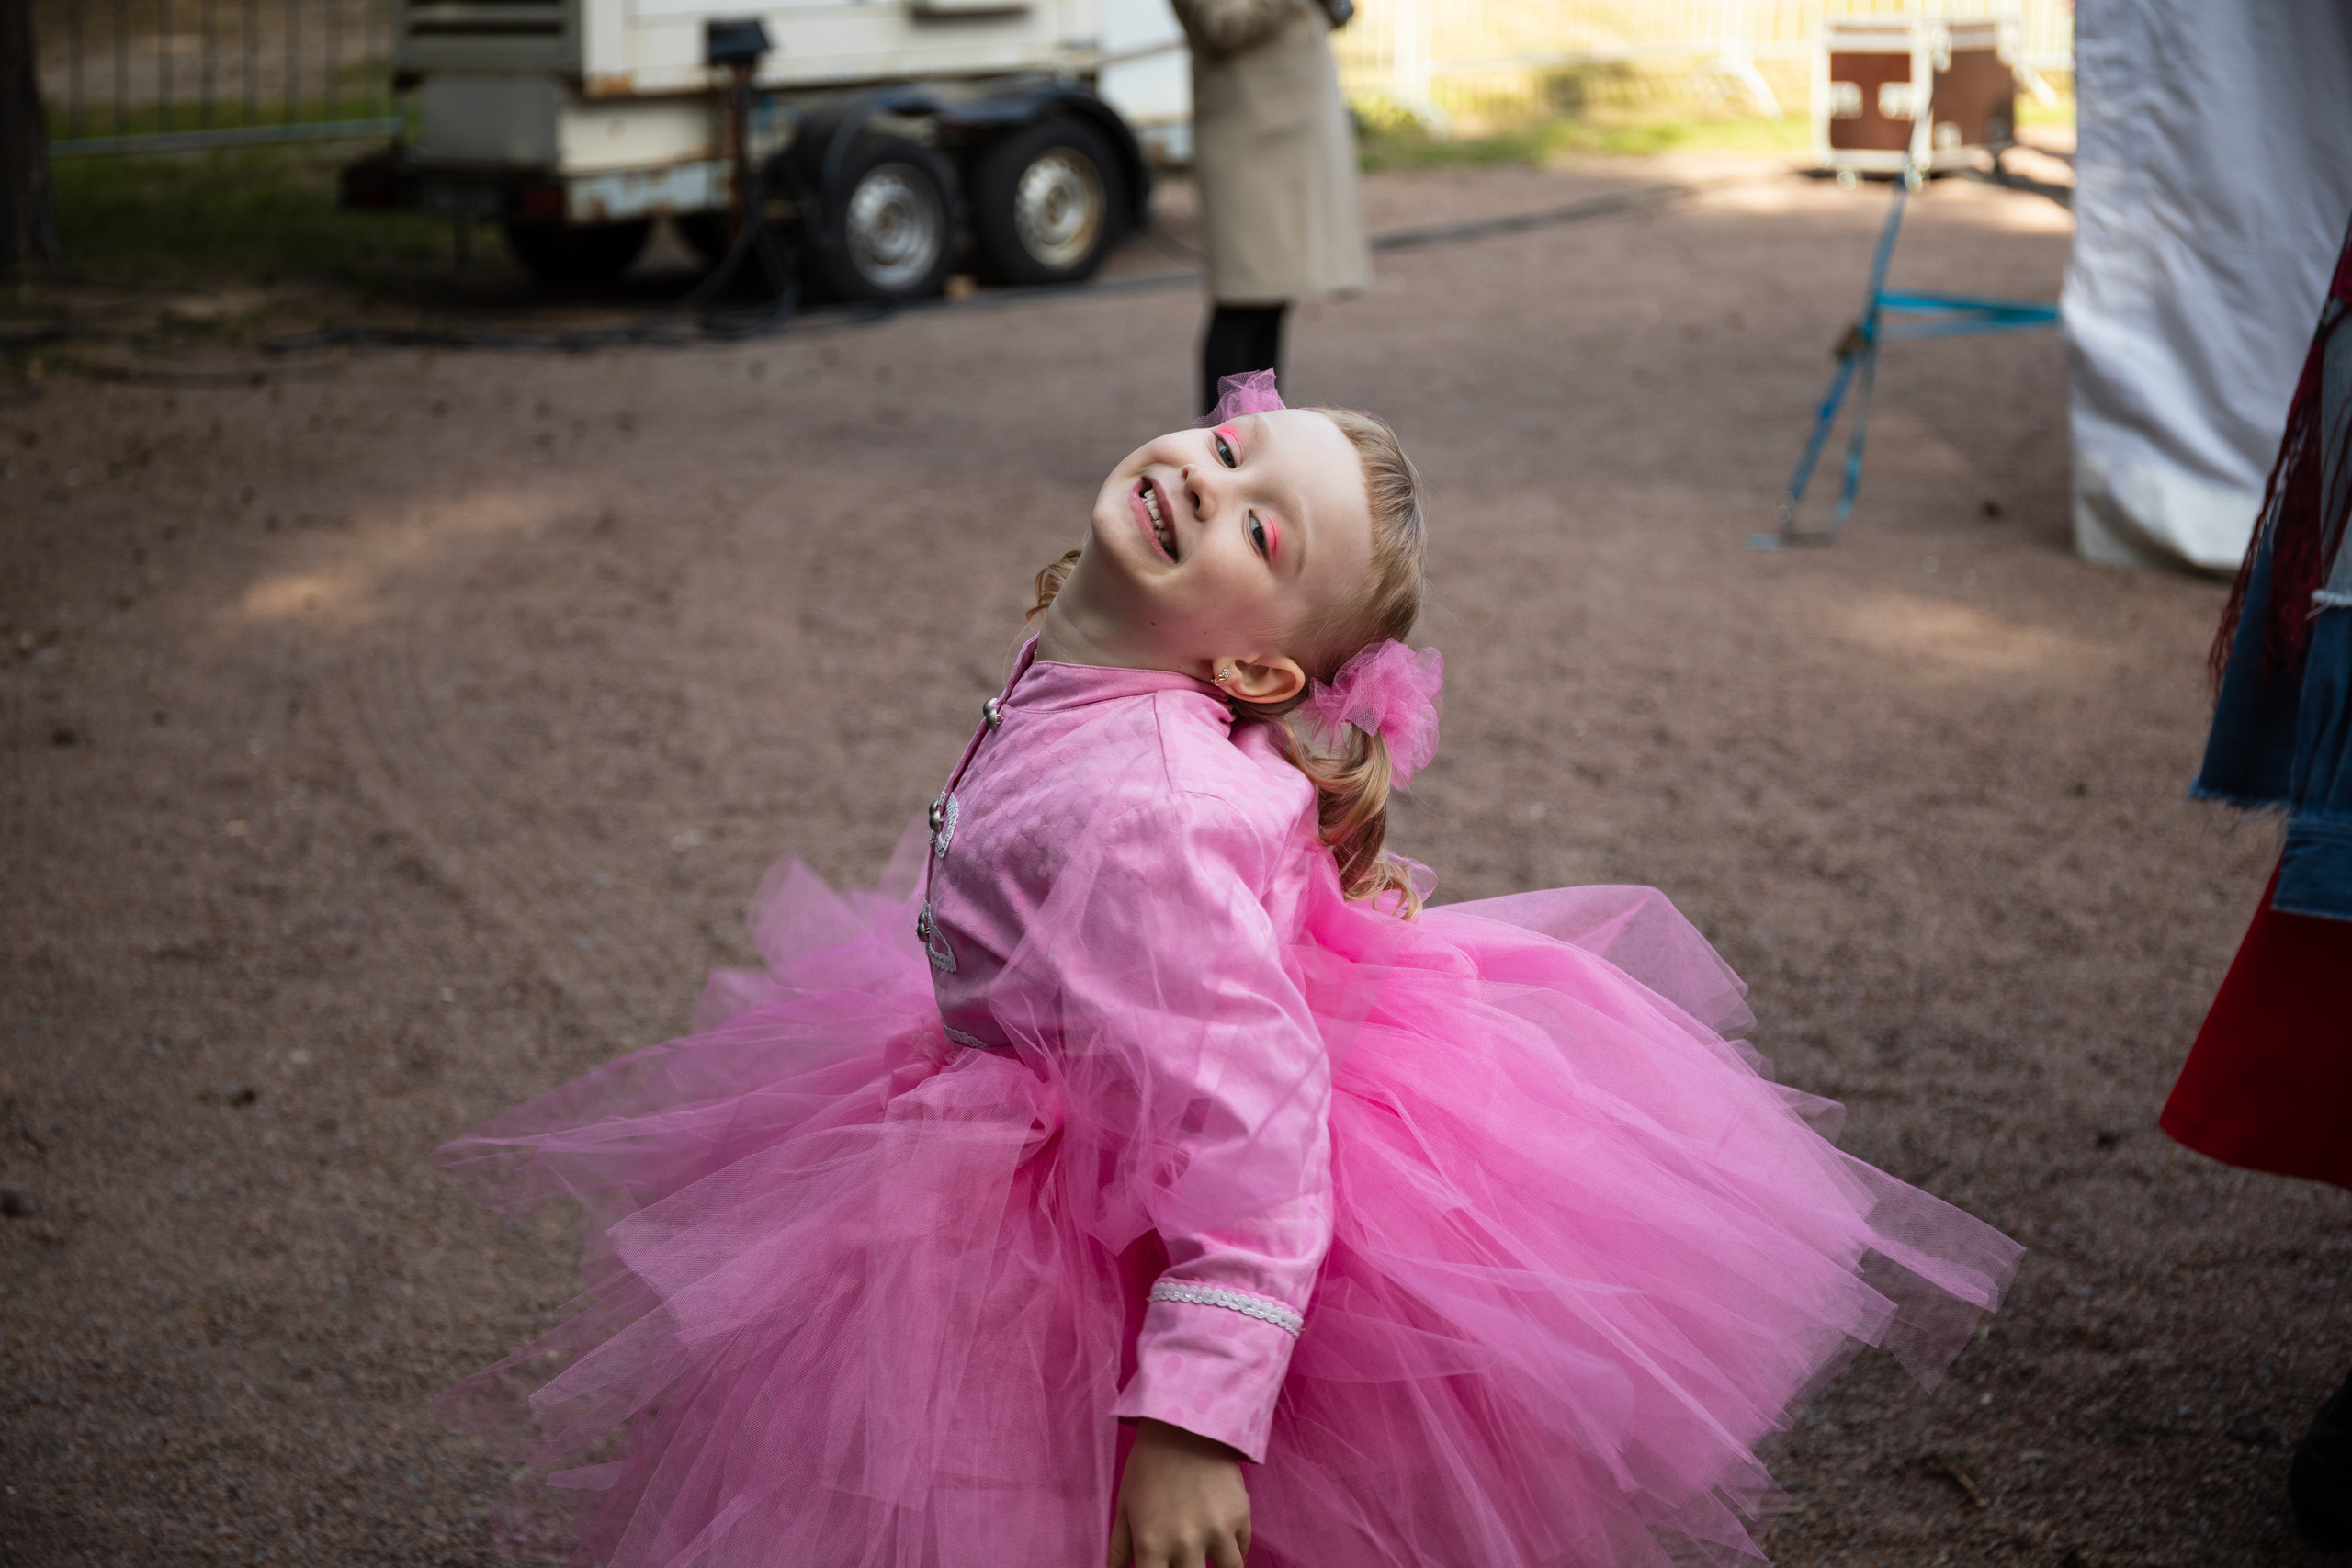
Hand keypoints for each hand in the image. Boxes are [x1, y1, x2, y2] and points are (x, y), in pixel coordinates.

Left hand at [1107, 1419, 1251, 1567]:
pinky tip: (1222, 1547)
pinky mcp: (1241, 1516)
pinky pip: (1242, 1551)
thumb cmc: (1148, 1464)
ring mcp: (1217, 1531)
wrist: (1185, 1423)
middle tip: (1186, 1561)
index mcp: (1151, 1544)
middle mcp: (1185, 1543)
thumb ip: (1119, 1548)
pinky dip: (1234, 1553)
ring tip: (1209, 1561)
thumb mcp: (1125, 1505)